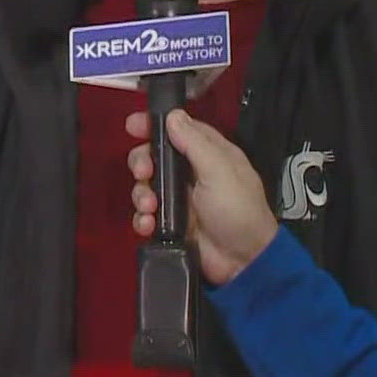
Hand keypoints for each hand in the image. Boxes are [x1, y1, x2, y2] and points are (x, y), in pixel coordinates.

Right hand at [126, 109, 278, 285]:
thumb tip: (173, 115)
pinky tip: (148, 224)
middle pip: (156, 156)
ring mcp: (180, 199)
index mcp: (210, 154)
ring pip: (147, 185)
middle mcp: (192, 173)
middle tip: (143, 172)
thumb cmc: (237, 210)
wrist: (243, 261)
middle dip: (143, 162)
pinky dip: (143, 218)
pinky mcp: (170, 224)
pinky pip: (146, 215)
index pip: (179, 129)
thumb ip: (195, 143)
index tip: (133, 125)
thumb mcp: (220, 171)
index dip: (156, 125)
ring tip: (150, 206)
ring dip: (141, 193)